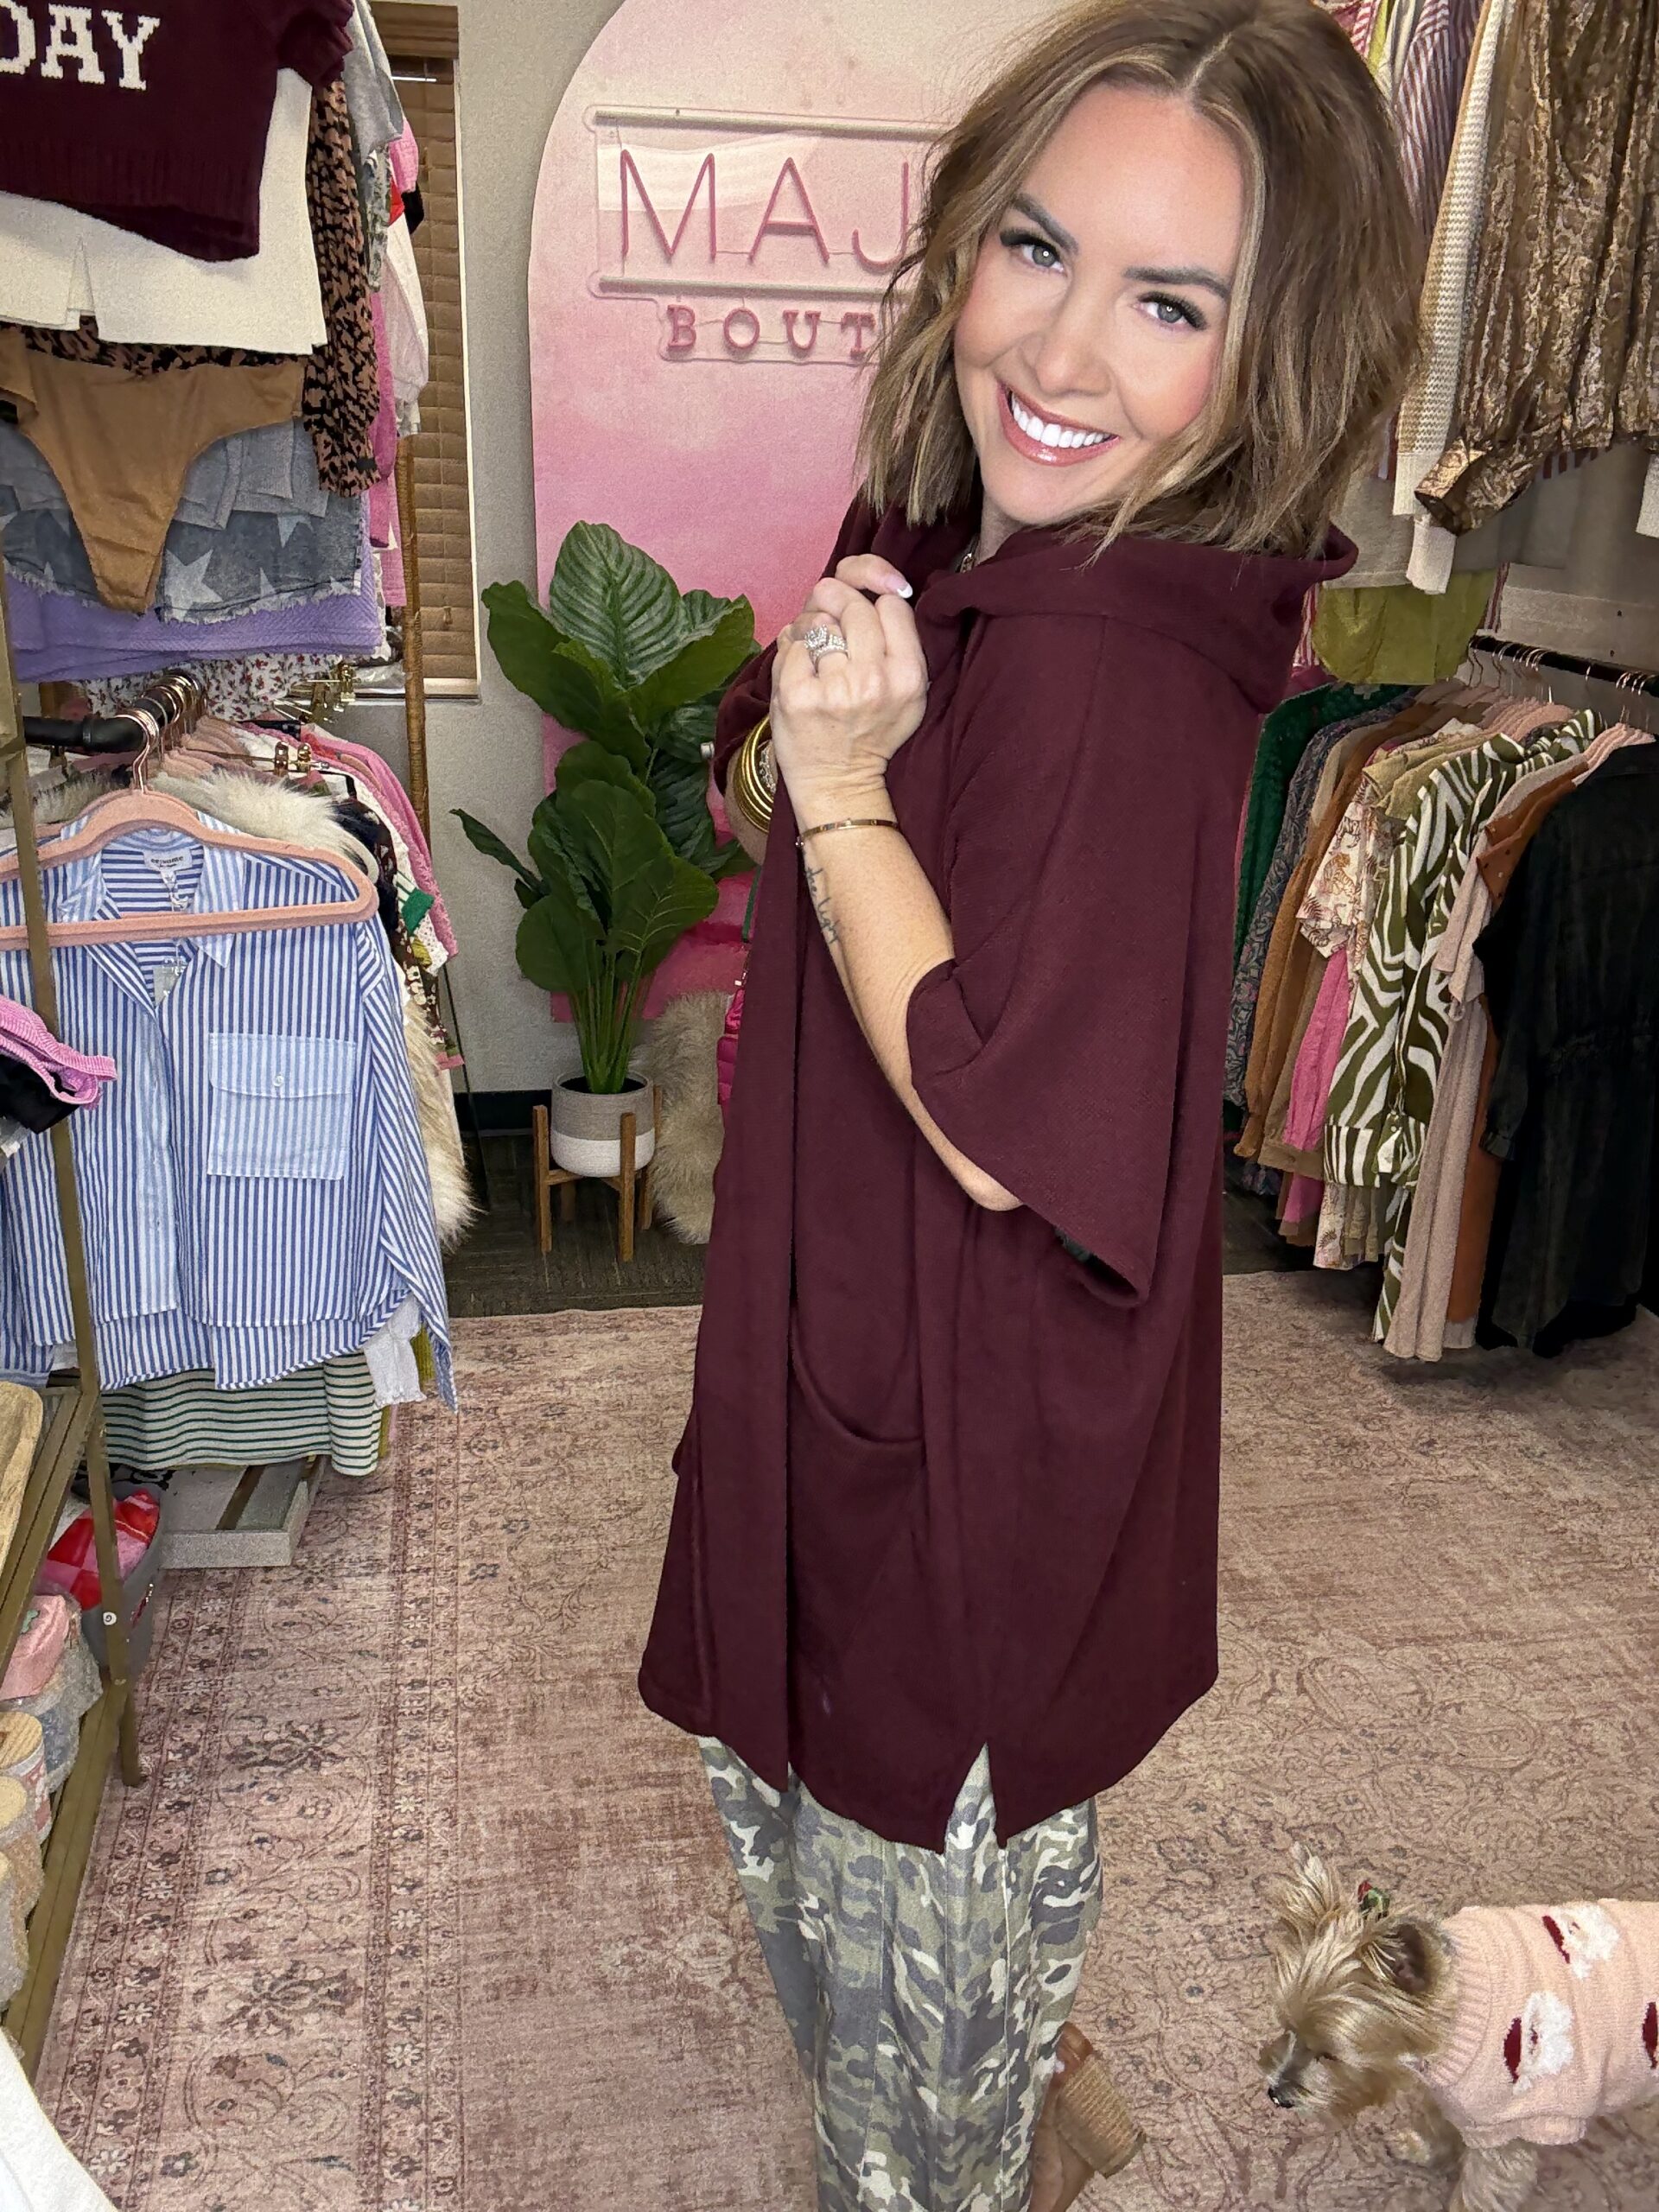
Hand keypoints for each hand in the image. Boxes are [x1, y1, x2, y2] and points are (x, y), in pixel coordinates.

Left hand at [770, 557, 927, 820]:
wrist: (839, 784)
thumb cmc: (870, 732)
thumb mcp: (905, 690)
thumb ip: (897, 637)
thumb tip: (876, 580)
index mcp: (909, 676)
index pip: (892, 604)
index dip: (876, 601)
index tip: (867, 615)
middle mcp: (874, 681)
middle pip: (852, 604)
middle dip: (837, 602)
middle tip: (831, 623)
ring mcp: (834, 689)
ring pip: (817, 619)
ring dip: (811, 628)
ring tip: (817, 657)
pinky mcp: (796, 696)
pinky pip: (790, 642)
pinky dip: (791, 650)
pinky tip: (800, 673)